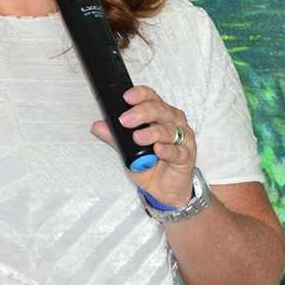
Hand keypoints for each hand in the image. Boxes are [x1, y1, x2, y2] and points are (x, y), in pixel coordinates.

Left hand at [91, 86, 196, 208]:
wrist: (162, 190)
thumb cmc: (150, 165)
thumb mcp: (127, 150)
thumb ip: (115, 137)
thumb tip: (97, 125)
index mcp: (160, 116)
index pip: (152, 98)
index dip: (140, 95)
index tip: (127, 98)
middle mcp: (173, 123)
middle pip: (160, 110)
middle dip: (142, 113)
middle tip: (126, 120)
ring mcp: (183, 139)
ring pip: (169, 130)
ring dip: (153, 132)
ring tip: (138, 137)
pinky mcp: (187, 156)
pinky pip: (178, 151)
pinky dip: (168, 150)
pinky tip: (158, 149)